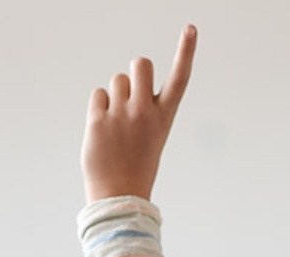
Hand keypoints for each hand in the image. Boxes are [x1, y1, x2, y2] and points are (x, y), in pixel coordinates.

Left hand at [82, 25, 195, 202]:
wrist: (118, 195)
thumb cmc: (136, 165)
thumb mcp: (151, 134)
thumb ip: (144, 106)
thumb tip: (125, 84)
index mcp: (164, 116)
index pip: (180, 77)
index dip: (186, 51)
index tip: (190, 28)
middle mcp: (145, 112)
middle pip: (141, 64)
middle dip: (135, 71)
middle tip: (131, 93)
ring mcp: (121, 115)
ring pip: (117, 80)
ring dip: (116, 94)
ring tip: (117, 123)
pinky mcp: (99, 120)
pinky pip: (98, 94)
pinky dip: (99, 107)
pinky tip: (103, 128)